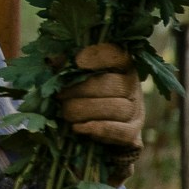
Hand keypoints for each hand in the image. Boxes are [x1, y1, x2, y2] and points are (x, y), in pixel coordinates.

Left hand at [56, 43, 145, 158]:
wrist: (93, 130)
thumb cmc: (79, 97)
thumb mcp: (72, 78)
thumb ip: (65, 67)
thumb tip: (53, 60)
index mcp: (119, 66)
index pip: (116, 55)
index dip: (98, 56)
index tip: (77, 61)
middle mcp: (132, 86)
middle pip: (112, 84)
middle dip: (81, 90)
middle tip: (60, 96)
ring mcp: (135, 110)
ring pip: (115, 108)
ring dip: (84, 110)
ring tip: (66, 113)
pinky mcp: (133, 133)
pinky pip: (120, 131)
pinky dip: (97, 129)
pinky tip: (78, 127)